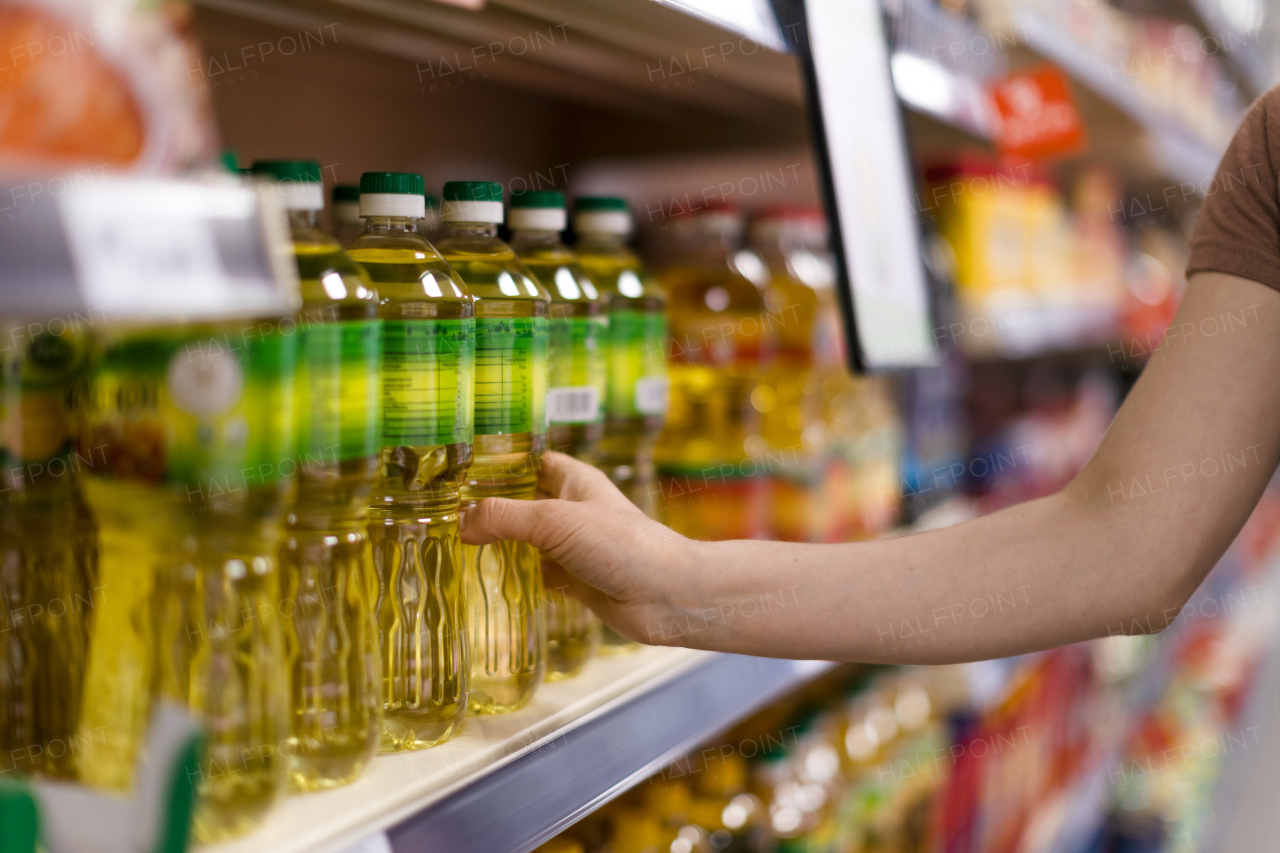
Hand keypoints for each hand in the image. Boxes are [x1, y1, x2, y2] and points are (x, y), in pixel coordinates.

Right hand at [460, 451, 696, 643]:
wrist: (665, 596)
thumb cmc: (622, 545)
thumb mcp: (555, 521)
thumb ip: (505, 518)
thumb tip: (461, 522)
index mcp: (573, 480)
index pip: (528, 461)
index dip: (497, 464)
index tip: (457, 471)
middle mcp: (572, 509)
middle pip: (522, 502)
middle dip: (490, 508)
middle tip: (442, 513)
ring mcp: (573, 546)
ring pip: (526, 540)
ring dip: (499, 545)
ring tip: (452, 545)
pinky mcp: (574, 579)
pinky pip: (536, 573)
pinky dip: (516, 577)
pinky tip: (486, 580)